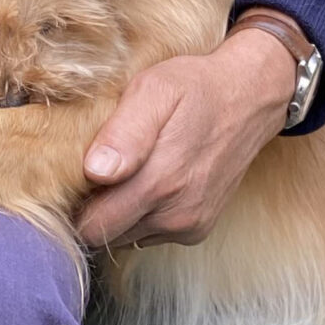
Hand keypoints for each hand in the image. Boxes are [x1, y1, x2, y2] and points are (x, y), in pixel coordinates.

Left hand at [77, 24, 296, 248]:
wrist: (250, 97)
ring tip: (130, 170)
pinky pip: (150, 234)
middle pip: (104, 236)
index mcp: (159, 181)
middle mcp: (176, 213)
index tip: (76, 173)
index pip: (89, 227)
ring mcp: (189, 225)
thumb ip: (124, 132)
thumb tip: (96, 171)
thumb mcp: (154, 89)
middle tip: (100, 167)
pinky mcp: (198, 229)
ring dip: (119, 212)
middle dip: (93, 209)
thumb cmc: (196, 87)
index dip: (74, 203)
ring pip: (126, 237)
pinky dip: (143, 214)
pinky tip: (151, 180)